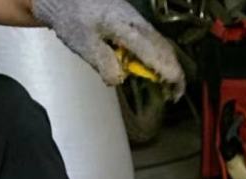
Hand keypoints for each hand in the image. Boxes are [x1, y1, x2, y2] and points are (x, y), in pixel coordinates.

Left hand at [32, 0, 184, 96]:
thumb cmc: (72, 20)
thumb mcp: (85, 47)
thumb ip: (105, 65)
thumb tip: (120, 79)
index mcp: (125, 27)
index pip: (155, 54)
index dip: (168, 74)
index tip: (173, 93)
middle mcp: (136, 21)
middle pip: (164, 48)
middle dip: (174, 72)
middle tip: (174, 93)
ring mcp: (136, 18)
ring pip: (162, 42)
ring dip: (168, 64)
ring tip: (167, 83)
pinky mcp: (133, 19)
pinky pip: (154, 38)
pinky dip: (160, 55)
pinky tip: (155, 67)